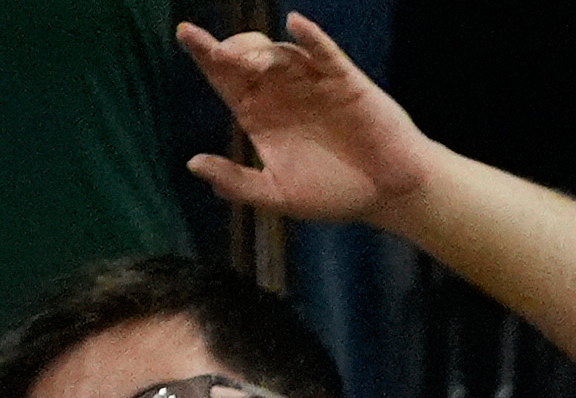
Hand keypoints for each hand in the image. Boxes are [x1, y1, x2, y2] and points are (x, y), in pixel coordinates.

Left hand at [178, 11, 437, 226]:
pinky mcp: (345, 80)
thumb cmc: (336, 194)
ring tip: (253, 62)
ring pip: (281, 52)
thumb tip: (193, 164)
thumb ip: (238, 183)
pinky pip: (325, 53)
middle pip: (246, 57)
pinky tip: (295, 24)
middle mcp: (282, 91)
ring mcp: (313, 82)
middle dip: (230, 50)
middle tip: (221, 55)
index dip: (204, 55)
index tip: (186, 34)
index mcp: (259, 114)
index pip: (225, 77)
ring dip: (264, 51)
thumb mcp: (280, 195)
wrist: (389, 195)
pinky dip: (311, 37)